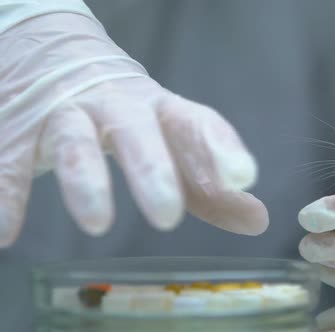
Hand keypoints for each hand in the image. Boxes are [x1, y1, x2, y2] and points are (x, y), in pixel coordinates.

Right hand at [0, 12, 267, 246]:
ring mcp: (65, 112)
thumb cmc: (126, 114)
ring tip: (98, 224)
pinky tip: (5, 233)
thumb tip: (258, 221)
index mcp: (158, 109)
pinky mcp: (19, 125)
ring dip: (86, 179)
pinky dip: (6, 193)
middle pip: (135, 131)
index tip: (243, 178)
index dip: (219, 148)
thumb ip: (209, 188)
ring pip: (74, 139)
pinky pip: (10, 159)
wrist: (54, 53)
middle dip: (151, 170)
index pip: (194, 123)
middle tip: (168, 216)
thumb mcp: (171, 144)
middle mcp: (115, 106)